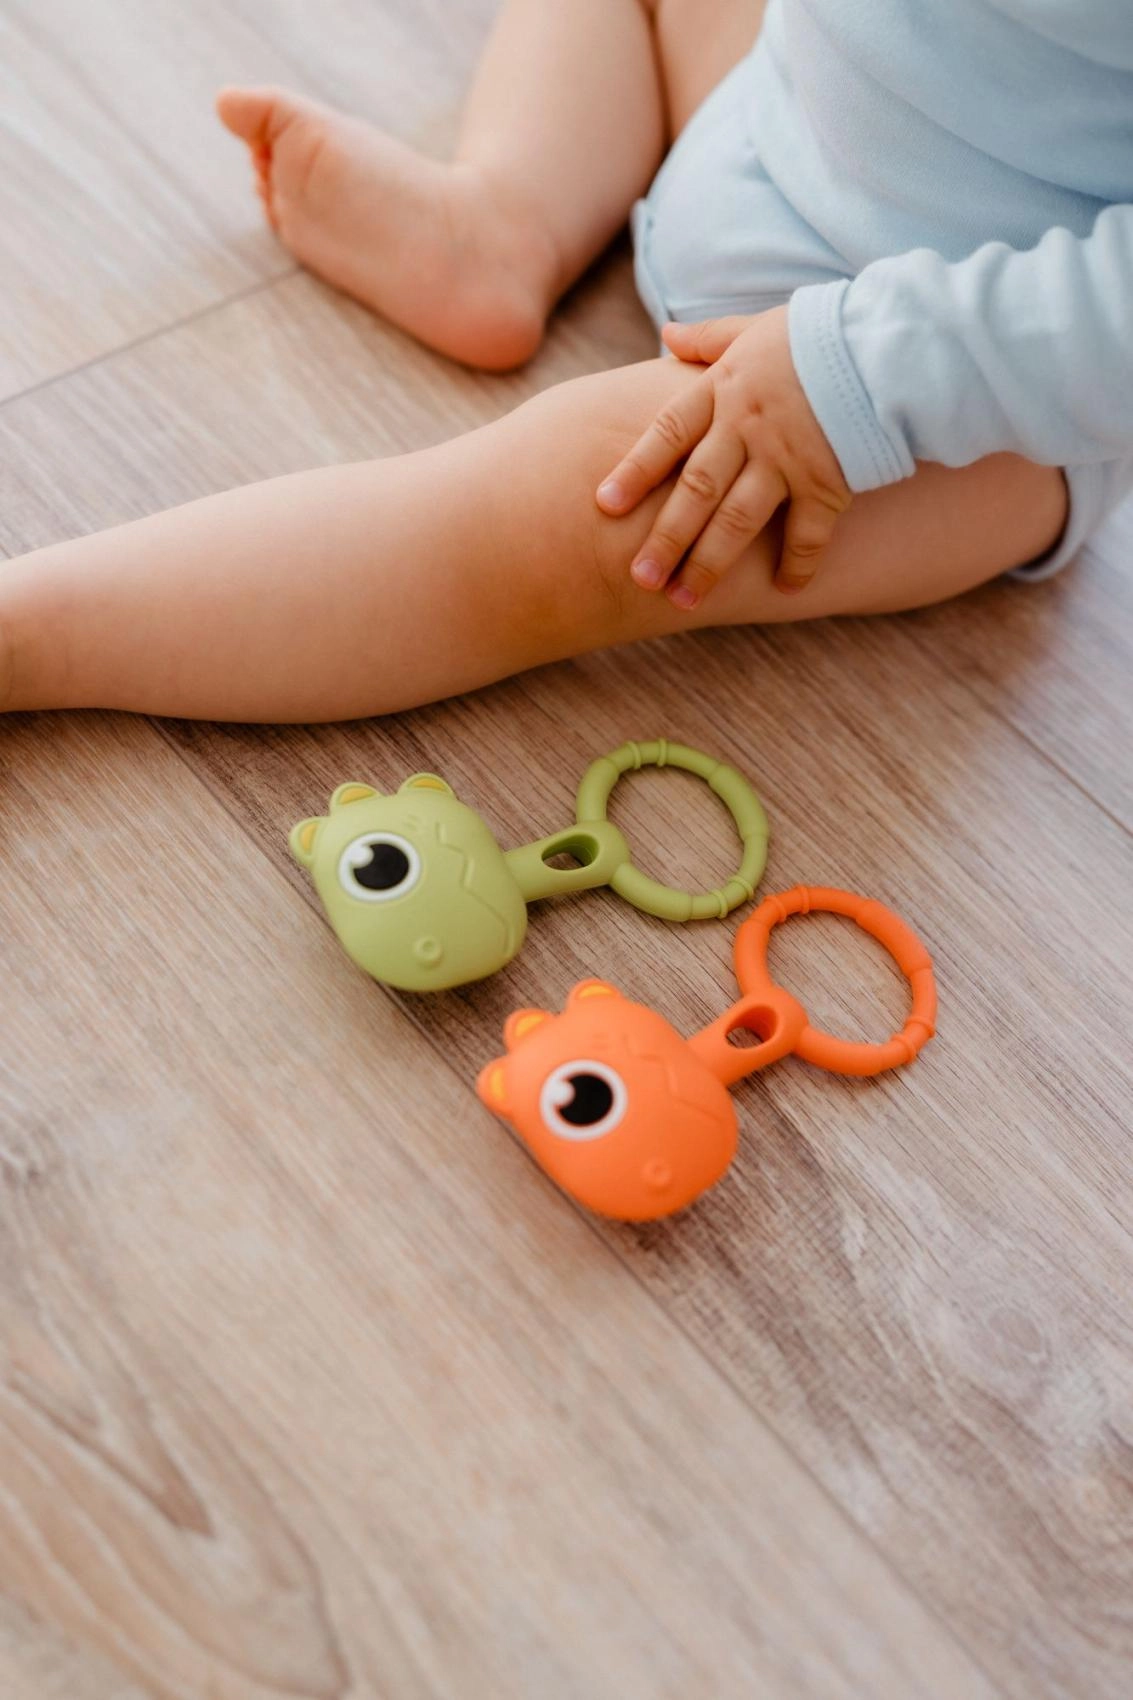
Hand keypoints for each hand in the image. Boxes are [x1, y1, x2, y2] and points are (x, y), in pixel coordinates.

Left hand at [595, 308, 850, 607]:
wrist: (887, 341)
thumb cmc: (819, 334)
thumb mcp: (754, 328)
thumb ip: (709, 338)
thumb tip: (667, 334)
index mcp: (723, 391)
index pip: (667, 435)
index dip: (635, 471)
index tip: (604, 505)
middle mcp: (747, 428)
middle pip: (696, 490)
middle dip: (665, 538)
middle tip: (640, 579)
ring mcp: (786, 459)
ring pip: (737, 520)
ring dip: (709, 564)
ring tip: (684, 600)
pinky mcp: (828, 480)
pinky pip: (808, 532)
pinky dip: (798, 563)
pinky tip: (785, 589)